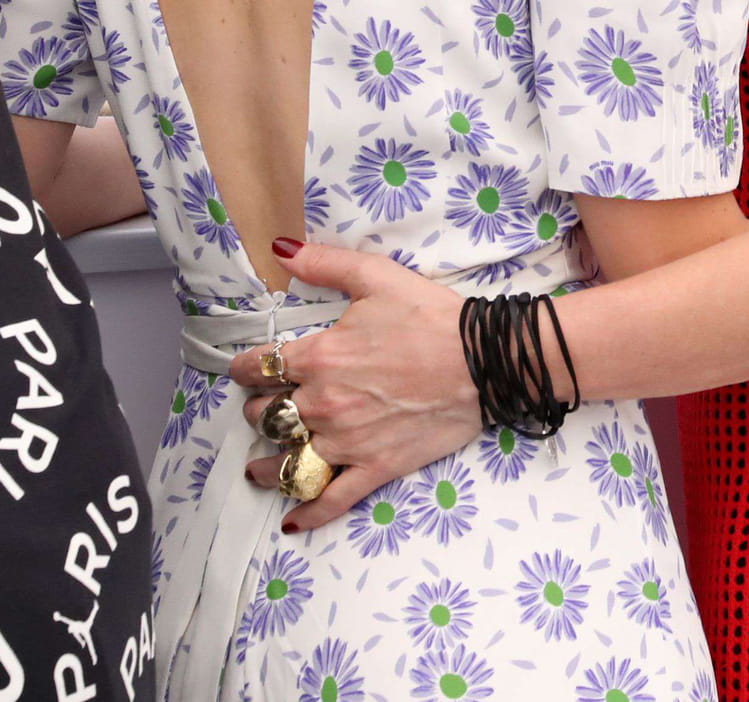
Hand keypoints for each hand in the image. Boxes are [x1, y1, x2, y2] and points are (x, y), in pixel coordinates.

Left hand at [229, 242, 480, 531]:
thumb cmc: (430, 315)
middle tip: (265, 406)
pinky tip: (291, 520)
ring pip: (286, 463)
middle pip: (267, 416)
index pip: (259, 367)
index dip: (245, 369)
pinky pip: (330, 500)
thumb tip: (282, 249)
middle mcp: (324, 403)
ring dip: (266, 465)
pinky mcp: (374, 468)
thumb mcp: (376, 276)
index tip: (244, 370)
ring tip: (258, 466)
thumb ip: (325, 262)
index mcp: (320, 356)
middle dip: (260, 410)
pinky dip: (307, 514)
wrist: (482, 361)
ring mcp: (347, 441)